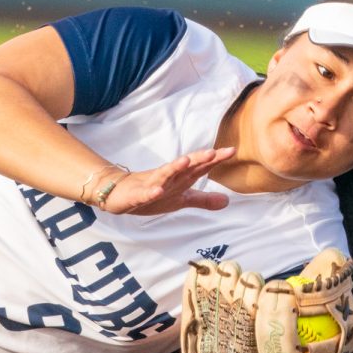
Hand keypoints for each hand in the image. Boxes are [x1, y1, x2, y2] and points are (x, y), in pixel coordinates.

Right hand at [99, 147, 235, 214]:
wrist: (121, 194)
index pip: (200, 166)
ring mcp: (152, 185)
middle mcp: (168, 177)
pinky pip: (145, 194)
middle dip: (199, 159)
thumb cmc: (154, 193)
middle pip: (185, 167)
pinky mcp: (138, 195)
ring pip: (165, 175)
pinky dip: (151, 192)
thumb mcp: (181, 199)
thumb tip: (227, 202)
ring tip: (185, 161)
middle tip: (214, 152)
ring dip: (174, 168)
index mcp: (180, 178)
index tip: (231, 151)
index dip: (215, 159)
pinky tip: (158, 190)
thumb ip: (203, 199)